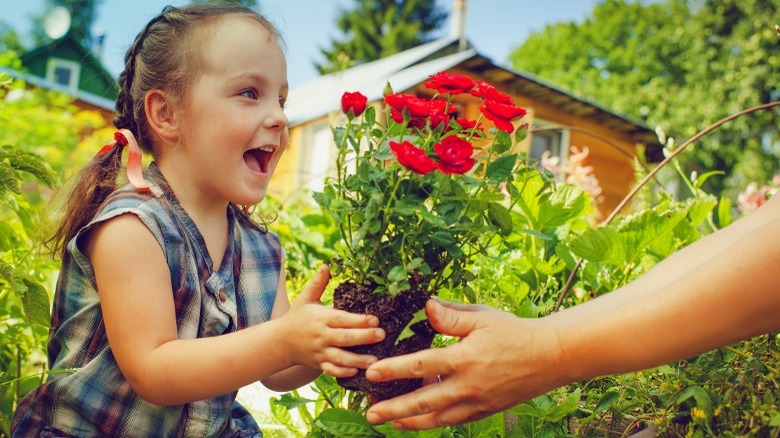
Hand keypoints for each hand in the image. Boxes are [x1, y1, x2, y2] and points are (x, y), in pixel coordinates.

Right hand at [281, 265, 384, 376]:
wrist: (280, 341)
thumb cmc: (298, 317)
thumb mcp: (306, 299)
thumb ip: (318, 283)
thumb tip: (326, 265)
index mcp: (321, 318)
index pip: (342, 319)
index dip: (359, 320)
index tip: (376, 319)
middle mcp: (322, 336)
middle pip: (345, 338)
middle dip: (364, 337)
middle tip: (382, 335)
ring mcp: (320, 352)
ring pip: (340, 358)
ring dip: (358, 360)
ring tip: (375, 361)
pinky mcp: (319, 364)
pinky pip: (332, 370)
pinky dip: (343, 372)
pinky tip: (357, 371)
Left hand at [364, 299, 565, 429]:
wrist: (549, 357)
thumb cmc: (514, 332)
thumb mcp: (482, 317)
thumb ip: (451, 317)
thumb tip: (426, 307)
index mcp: (464, 359)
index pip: (421, 365)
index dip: (394, 370)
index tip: (372, 372)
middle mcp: (467, 386)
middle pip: (423, 401)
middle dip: (394, 409)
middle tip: (370, 413)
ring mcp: (476, 402)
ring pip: (437, 418)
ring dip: (410, 422)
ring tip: (389, 422)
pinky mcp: (484, 411)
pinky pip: (453, 421)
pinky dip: (433, 422)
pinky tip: (419, 421)